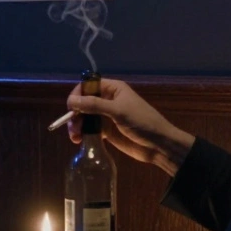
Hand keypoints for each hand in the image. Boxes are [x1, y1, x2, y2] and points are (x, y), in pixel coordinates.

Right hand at [66, 78, 194, 176]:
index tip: (71, 108)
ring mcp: (107, 116)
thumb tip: (71, 101)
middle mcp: (108, 100)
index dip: (77, 94)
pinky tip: (79, 141)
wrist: (159, 144)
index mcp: (113, 89)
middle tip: (72, 126)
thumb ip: (94, 105)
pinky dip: (82, 134)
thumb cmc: (142, 122)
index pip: (88, 86)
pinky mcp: (107, 131)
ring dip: (76, 125)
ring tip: (75, 137)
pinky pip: (90, 129)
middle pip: (83, 102)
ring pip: (84, 117)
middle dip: (75, 113)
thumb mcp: (118, 111)